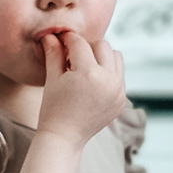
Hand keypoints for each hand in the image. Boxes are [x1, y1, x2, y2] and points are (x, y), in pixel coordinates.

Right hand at [37, 31, 125, 146]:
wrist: (64, 138)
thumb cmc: (52, 110)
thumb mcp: (52, 79)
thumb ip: (54, 54)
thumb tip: (50, 34)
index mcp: (88, 73)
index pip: (80, 44)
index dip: (68, 39)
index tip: (60, 39)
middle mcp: (108, 80)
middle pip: (102, 45)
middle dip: (86, 47)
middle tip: (72, 56)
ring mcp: (118, 90)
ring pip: (116, 57)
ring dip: (101, 57)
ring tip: (85, 67)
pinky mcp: (122, 99)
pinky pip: (119, 75)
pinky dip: (107, 73)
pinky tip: (92, 82)